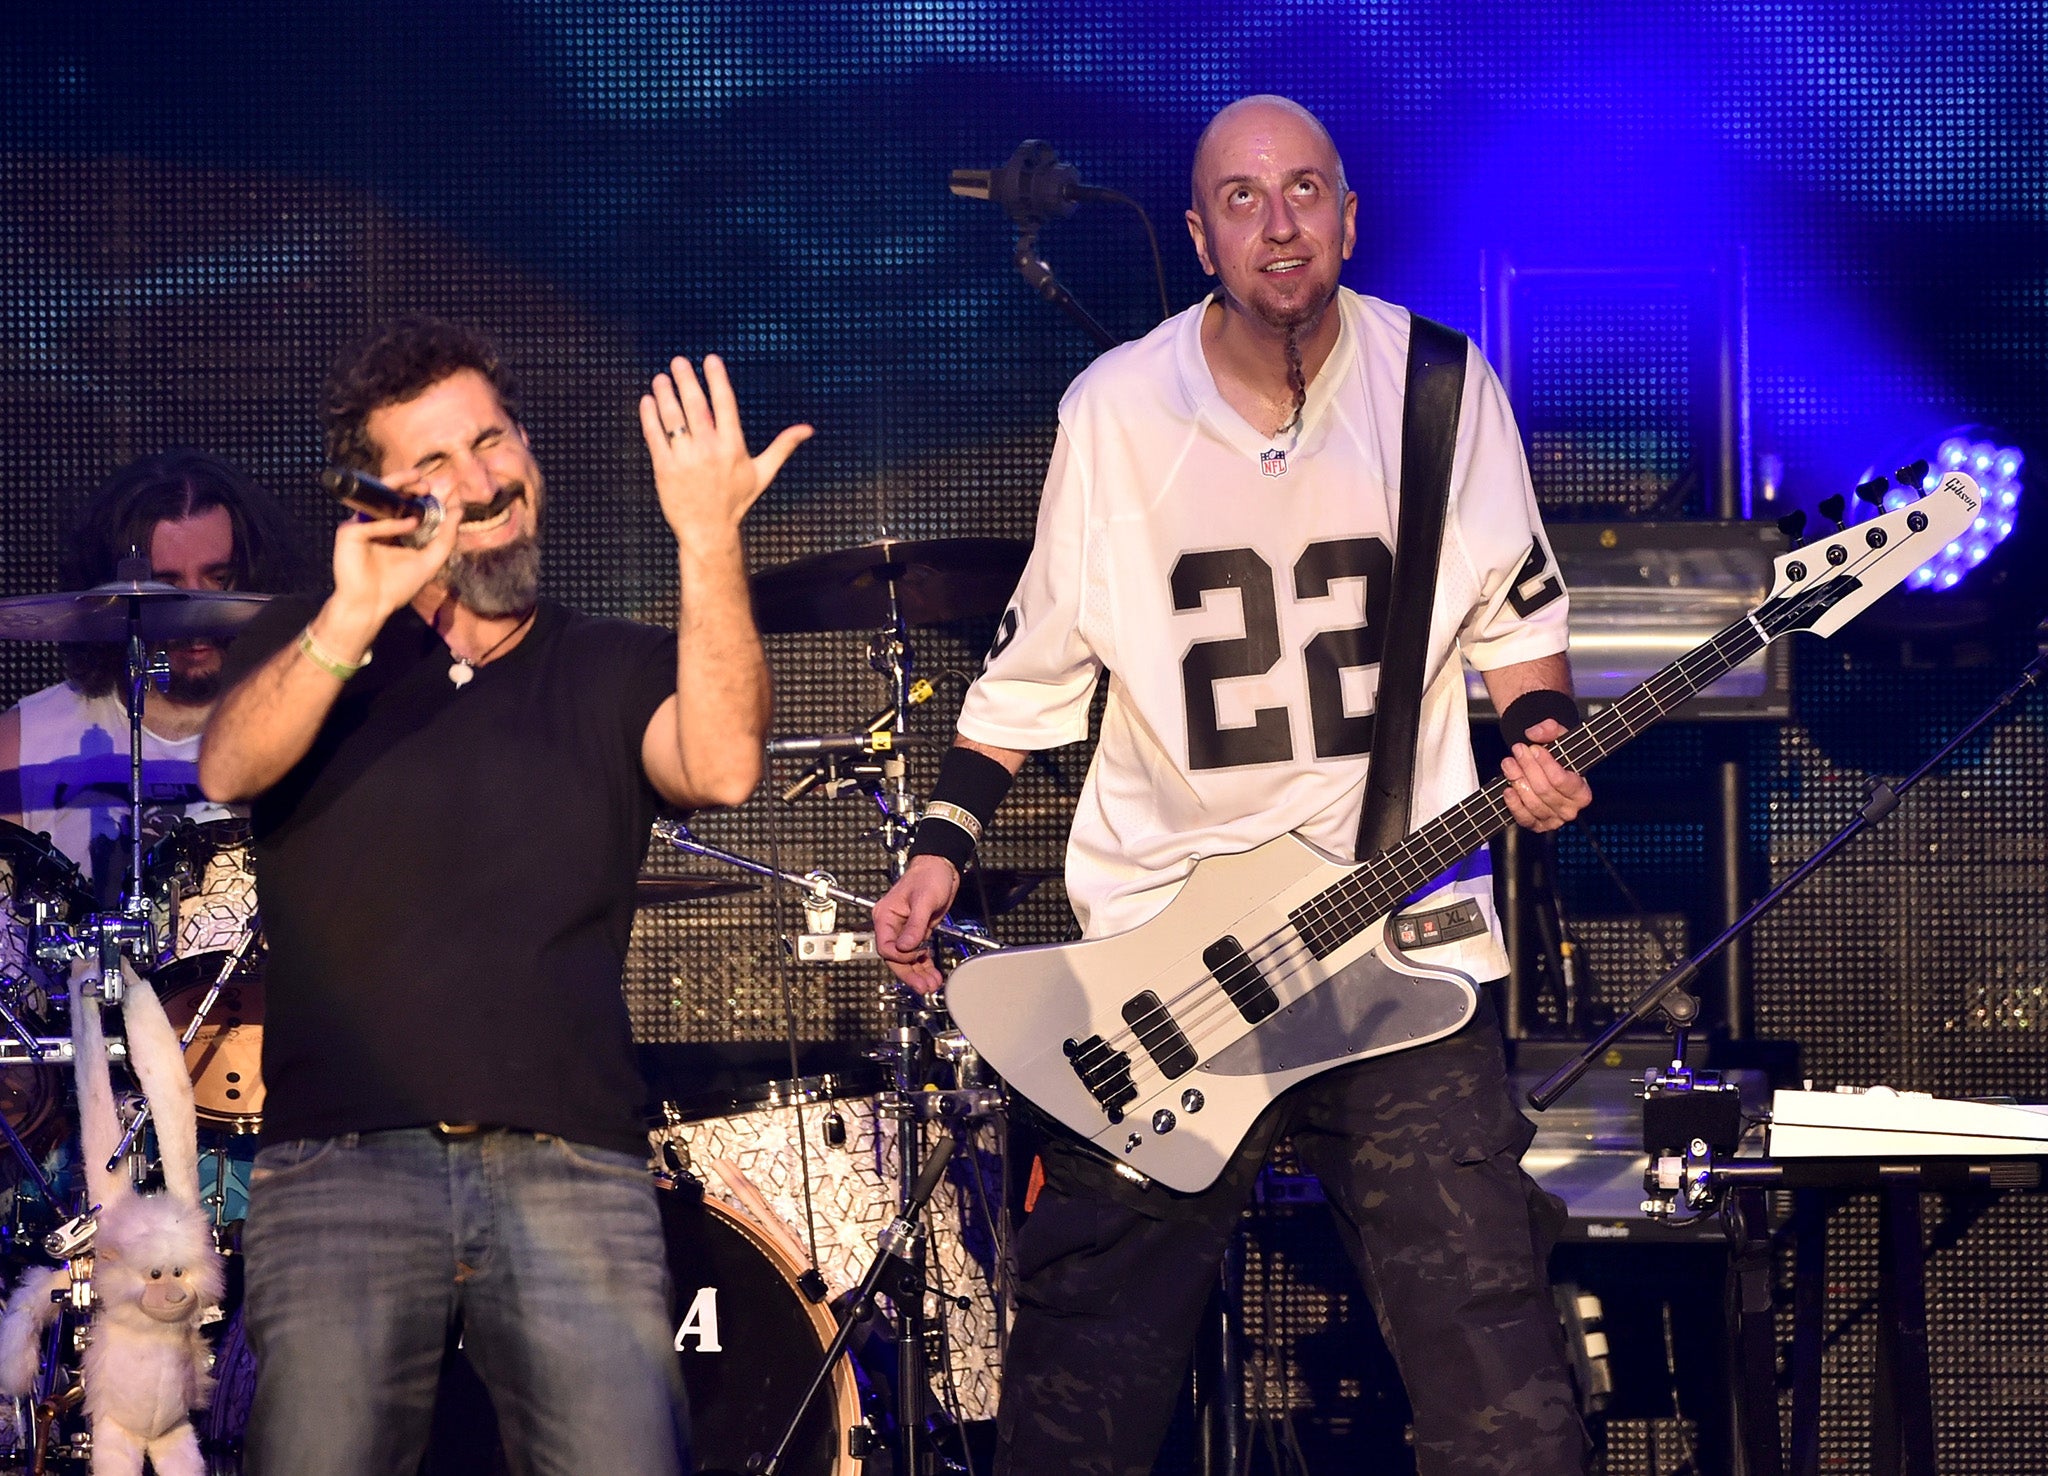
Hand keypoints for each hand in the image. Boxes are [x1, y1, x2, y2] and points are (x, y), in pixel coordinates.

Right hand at [322, 485, 467, 647]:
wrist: (373, 606)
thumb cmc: (398, 586)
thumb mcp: (430, 560)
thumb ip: (445, 537)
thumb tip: (459, 510)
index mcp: (391, 528)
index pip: (405, 504)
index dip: (420, 495)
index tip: (439, 489)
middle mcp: (374, 524)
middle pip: (388, 495)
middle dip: (407, 484)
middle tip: (426, 482)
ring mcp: (360, 526)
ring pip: (377, 499)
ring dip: (397, 488)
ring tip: (420, 486)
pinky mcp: (348, 533)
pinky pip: (371, 523)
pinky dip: (392, 523)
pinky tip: (410, 524)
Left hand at [639, 355, 811, 546]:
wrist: (709, 531)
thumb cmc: (736, 501)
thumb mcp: (763, 473)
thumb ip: (782, 447)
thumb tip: (808, 429)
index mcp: (733, 446)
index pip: (725, 404)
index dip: (717, 379)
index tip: (710, 359)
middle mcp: (710, 449)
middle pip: (695, 405)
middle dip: (686, 380)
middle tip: (678, 361)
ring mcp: (685, 459)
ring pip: (673, 418)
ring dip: (665, 394)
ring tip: (661, 378)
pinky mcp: (665, 469)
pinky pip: (655, 436)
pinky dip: (650, 416)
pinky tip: (648, 401)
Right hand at [873, 854, 961, 994]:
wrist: (941, 867)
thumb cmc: (929, 876)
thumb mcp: (924, 900)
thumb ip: (915, 924)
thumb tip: (906, 947)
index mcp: (886, 915)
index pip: (886, 946)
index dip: (901, 956)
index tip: (917, 954)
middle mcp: (892, 925)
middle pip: (895, 958)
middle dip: (909, 973)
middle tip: (924, 987)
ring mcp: (904, 930)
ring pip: (906, 959)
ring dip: (918, 973)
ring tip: (931, 985)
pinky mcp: (917, 932)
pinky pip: (916, 953)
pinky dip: (924, 965)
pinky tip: (932, 975)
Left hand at [1500, 718, 1590, 831]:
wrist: (1548, 771)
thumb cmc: (1558, 757)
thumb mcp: (1559, 738)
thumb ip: (1550, 729)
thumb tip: (1534, 733)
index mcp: (1582, 792)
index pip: (1562, 781)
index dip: (1546, 764)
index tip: (1534, 748)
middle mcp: (1570, 809)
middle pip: (1544, 790)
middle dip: (1528, 767)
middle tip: (1518, 750)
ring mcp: (1553, 819)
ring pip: (1532, 803)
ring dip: (1517, 780)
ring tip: (1509, 763)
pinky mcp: (1537, 825)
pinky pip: (1523, 818)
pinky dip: (1513, 804)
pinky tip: (1507, 789)